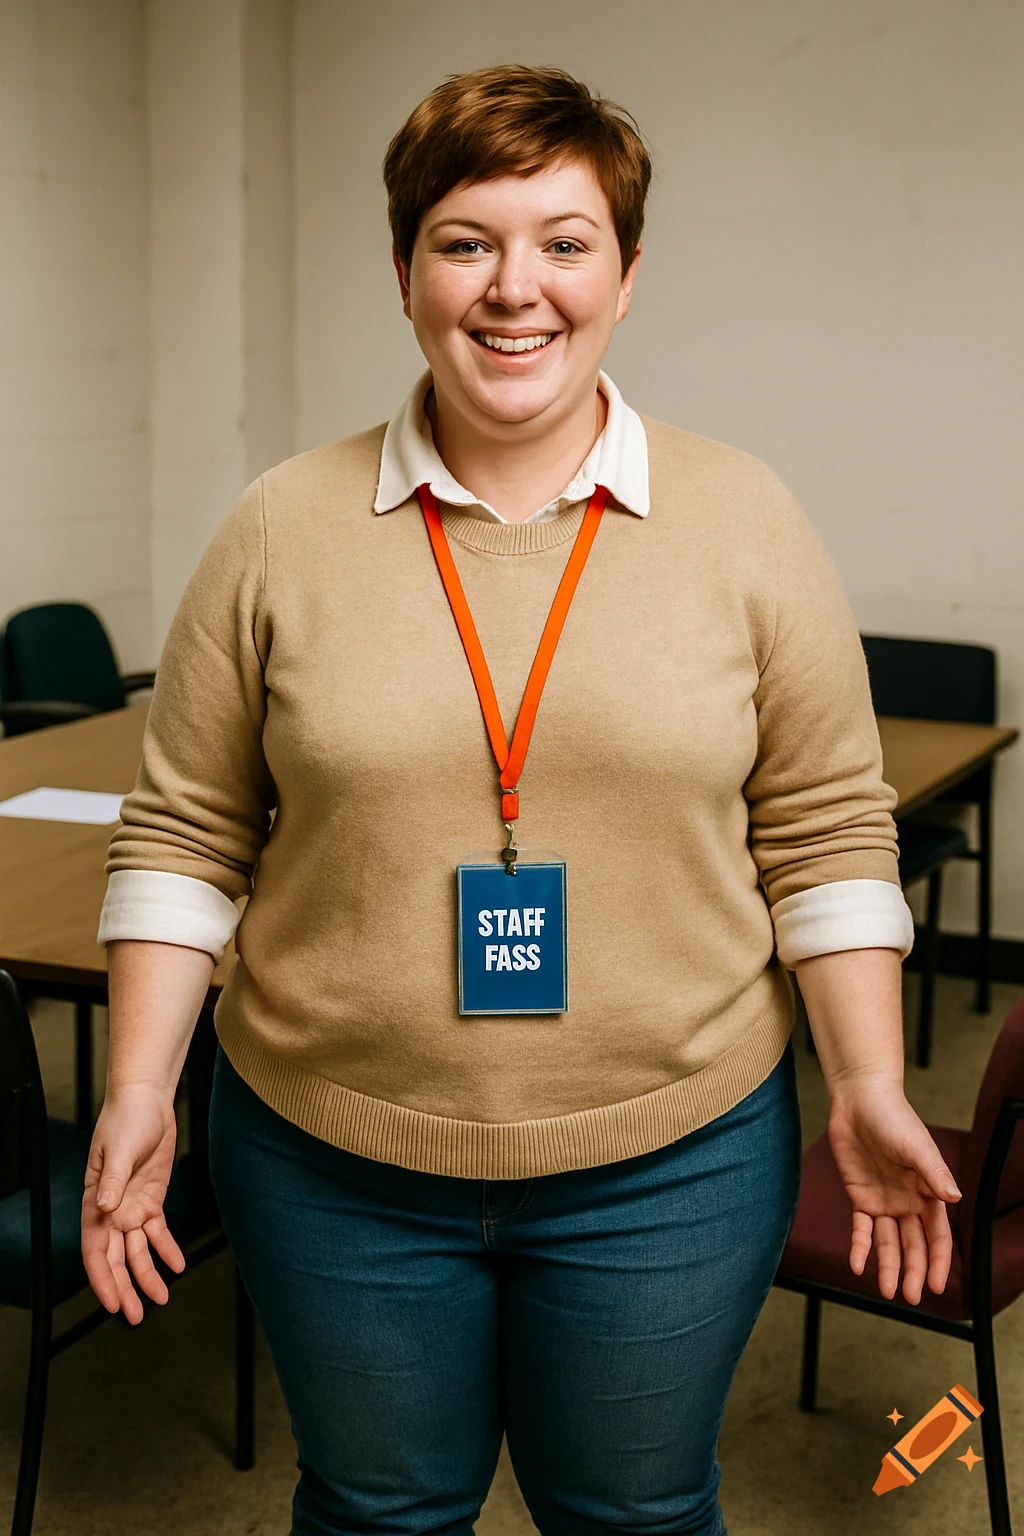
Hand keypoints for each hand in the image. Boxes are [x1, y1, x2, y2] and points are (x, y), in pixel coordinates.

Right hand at [82, 1084, 185, 1324]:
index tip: (113, 1302)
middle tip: (136, 1315)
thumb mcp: (118, 1150)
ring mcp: (132, 1206)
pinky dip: (166, 1249)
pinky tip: (176, 1265)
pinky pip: (158, 1231)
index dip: (102, 1278)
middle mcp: (113, 1211)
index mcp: (96, 1202)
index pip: (95, 1250)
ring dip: (147, 1275)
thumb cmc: (125, 1120)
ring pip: (138, 1251)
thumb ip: (113, 1182)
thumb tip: (105, 1208)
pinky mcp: (152, 1198)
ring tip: (160, 1298)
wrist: (147, 1102)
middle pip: (116, 1258)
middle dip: (125, 1287)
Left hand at [825, 1073, 961, 1304]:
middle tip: (910, 1297)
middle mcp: (908, 1202)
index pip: (938, 1235)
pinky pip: (860, 1229)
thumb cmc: (894, 1119)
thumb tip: (955, 1198)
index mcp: (929, 1193)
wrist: (858, 1101)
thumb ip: (934, 1173)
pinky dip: (860, 1247)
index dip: (938, 1261)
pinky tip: (857, 1266)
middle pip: (914, 1245)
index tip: (937, 1286)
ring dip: (889, 1266)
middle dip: (914, 1272)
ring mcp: (883, 1202)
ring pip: (888, 1242)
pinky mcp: (859, 1197)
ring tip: (888, 1291)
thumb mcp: (917, 1146)